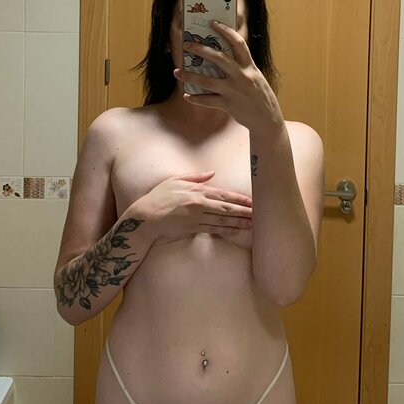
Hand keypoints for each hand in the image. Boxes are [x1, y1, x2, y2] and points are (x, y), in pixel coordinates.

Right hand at [134, 171, 252, 244]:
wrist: (146, 216)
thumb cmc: (159, 196)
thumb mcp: (175, 180)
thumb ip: (195, 177)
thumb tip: (212, 173)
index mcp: (196, 191)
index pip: (223, 195)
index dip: (239, 198)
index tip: (251, 201)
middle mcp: (199, 204)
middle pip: (226, 208)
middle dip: (244, 211)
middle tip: (258, 213)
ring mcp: (196, 218)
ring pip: (222, 220)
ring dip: (238, 222)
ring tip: (251, 223)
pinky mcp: (192, 229)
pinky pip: (213, 229)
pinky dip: (225, 230)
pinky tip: (235, 231)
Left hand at [174, 21, 283, 133]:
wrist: (267, 119)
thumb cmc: (259, 95)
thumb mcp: (255, 77)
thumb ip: (241, 67)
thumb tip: (219, 57)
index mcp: (250, 66)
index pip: (238, 43)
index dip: (225, 31)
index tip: (213, 22)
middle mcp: (242, 76)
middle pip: (219, 58)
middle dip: (201, 49)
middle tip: (187, 45)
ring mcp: (234, 91)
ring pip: (207, 81)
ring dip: (190, 75)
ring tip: (176, 72)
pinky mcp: (229, 105)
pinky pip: (208, 101)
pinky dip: (196, 98)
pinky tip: (187, 95)